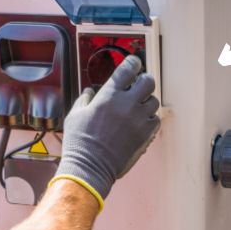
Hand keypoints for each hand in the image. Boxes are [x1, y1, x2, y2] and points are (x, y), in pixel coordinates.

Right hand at [55, 55, 159, 199]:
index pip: (128, 68)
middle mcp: (127, 104)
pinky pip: (156, 120)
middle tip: (138, 85)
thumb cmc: (79, 142)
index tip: (133, 63)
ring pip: (154, 101)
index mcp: (109, 95)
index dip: (132, 62)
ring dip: (146, 101)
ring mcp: (139, 119)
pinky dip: (150, 118)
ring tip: (137, 107)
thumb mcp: (75, 115)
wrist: (90, 167)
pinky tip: (140, 122)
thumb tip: (90, 92)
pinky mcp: (145, 135)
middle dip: (144, 80)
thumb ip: (85, 99)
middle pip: (148, 81)